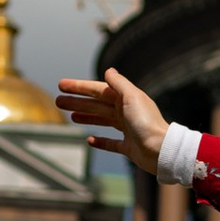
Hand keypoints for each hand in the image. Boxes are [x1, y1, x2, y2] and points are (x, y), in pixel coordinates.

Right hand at [55, 67, 169, 176]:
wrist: (161, 150)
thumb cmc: (147, 123)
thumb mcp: (132, 96)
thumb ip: (119, 83)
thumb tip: (109, 70)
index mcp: (126, 99)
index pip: (97, 89)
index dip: (80, 87)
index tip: (62, 85)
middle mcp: (126, 112)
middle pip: (96, 104)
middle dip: (77, 101)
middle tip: (58, 101)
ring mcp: (127, 130)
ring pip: (102, 120)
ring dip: (86, 116)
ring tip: (70, 116)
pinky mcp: (129, 147)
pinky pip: (111, 143)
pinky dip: (100, 141)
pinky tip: (89, 139)